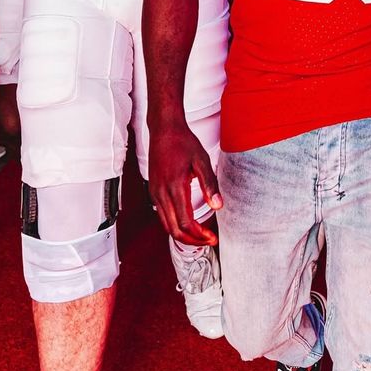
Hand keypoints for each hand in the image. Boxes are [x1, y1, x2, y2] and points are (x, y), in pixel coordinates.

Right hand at [149, 124, 222, 246]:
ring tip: (200, 235)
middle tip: (208, 240)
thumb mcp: (201, 160)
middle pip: (174, 230)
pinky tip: (187, 222)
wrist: (163, 129)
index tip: (212, 237)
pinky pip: (162, 215)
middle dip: (192, 240)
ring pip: (166, 225)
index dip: (199, 235)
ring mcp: (154, 193)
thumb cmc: (182, 142)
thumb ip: (210, 184)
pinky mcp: (153, 190)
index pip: (185, 223)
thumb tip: (218, 206)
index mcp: (174, 187)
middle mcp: (161, 193)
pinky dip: (174, 224)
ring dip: (182, 234)